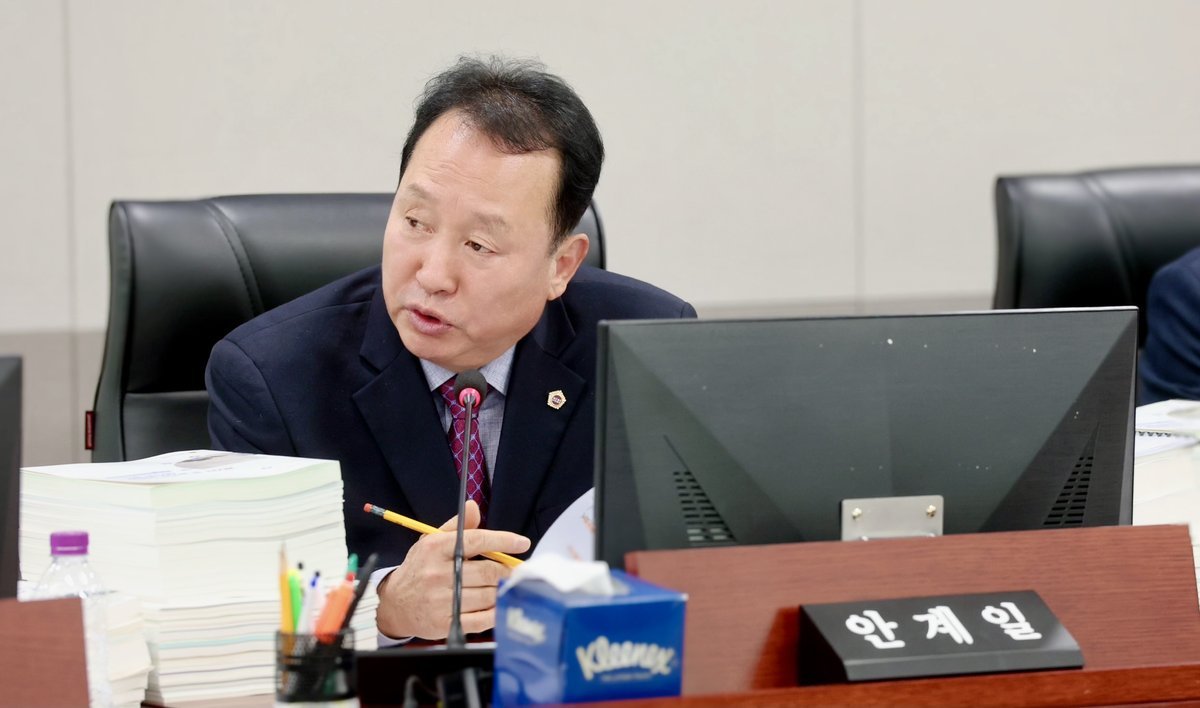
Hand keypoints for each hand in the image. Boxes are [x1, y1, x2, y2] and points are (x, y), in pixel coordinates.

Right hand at [376, 500, 529, 639]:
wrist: (395, 605)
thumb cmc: (419, 569)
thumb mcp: (431, 542)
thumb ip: (456, 526)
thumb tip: (474, 507)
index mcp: (435, 549)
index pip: (477, 541)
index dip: (504, 541)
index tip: (522, 543)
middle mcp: (437, 574)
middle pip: (487, 570)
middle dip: (507, 569)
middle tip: (516, 569)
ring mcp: (441, 601)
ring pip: (487, 595)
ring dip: (502, 589)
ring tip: (506, 585)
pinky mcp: (446, 624)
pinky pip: (482, 619)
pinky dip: (495, 612)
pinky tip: (499, 604)